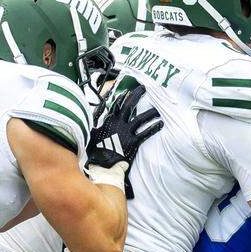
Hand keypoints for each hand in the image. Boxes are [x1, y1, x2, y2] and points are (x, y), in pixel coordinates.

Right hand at [86, 83, 162, 197]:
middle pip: (129, 106)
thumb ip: (94, 125)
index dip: (122, 98)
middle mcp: (119, 123)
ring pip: (140, 119)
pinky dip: (153, 128)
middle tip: (143, 88)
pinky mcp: (133, 141)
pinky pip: (145, 133)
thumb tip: (90, 120)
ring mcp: (127, 132)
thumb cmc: (96, 150)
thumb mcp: (91, 134)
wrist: (102, 163)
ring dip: (150, 113)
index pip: (116, 105)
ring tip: (157, 109)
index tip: (128, 91)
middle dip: (136, 96)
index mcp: (109, 121)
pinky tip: (160, 124)